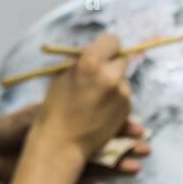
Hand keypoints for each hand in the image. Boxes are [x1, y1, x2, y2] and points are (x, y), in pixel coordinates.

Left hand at [0, 105, 149, 183]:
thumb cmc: (2, 132)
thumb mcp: (25, 119)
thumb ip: (45, 116)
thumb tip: (66, 109)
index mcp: (65, 123)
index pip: (98, 120)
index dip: (118, 122)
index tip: (136, 125)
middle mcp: (68, 143)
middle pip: (103, 143)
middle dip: (126, 145)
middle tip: (146, 147)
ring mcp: (63, 162)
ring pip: (96, 164)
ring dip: (116, 166)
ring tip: (135, 168)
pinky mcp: (54, 180)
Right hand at [34, 32, 132, 161]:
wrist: (61, 143)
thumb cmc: (55, 108)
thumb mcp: (63, 76)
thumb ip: (83, 62)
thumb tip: (98, 51)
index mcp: (91, 62)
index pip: (112, 40)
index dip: (107, 45)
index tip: (103, 51)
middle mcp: (111, 75)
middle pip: (122, 58)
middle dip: (112, 63)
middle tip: (100, 72)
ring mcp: (122, 93)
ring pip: (123, 78)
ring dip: (114, 82)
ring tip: (95, 96)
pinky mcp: (127, 108)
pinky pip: (124, 95)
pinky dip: (116, 98)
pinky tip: (101, 108)